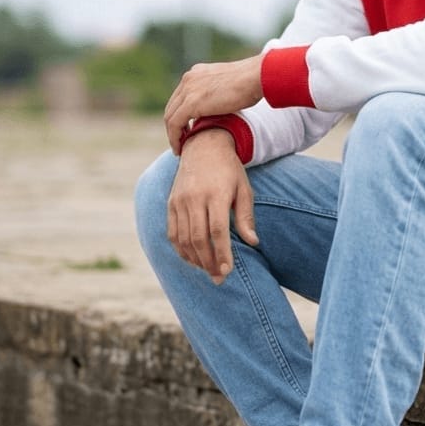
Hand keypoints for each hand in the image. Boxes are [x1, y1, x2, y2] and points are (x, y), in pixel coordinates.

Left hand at [164, 54, 261, 153]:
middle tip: (179, 142)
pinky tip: (180, 148)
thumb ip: (218, 93)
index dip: (180, 115)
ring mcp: (188, 89)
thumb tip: (221, 105)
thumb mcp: (228, 85)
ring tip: (178, 148)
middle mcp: (188, 79)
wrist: (256, 77)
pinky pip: (174, 123)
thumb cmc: (252, 82)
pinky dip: (175, 137)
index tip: (186, 130)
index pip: (181, 97)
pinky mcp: (191, 102)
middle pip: (172, 106)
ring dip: (172, 134)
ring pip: (170, 116)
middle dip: (173, 126)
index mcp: (197, 73)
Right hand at [167, 130, 258, 282]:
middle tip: (219, 278)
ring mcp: (180, 201)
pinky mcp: (171, 203)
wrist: (204, 147)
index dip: (222, 253)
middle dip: (208, 262)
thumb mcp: (244, 189)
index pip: (217, 231)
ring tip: (208, 271)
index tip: (227, 271)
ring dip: (195, 259)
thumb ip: (246, 217)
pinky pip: (172, 232)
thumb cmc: (229, 170)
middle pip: (198, 238)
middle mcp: (194, 198)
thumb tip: (253, 242)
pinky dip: (181, 249)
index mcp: (216, 194)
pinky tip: (192, 259)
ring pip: (183, 239)